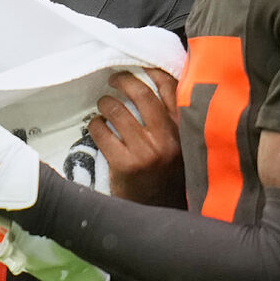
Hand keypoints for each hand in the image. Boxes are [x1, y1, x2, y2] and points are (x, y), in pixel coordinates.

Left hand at [89, 69, 185, 207]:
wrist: (160, 215)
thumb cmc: (169, 177)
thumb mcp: (182, 147)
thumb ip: (174, 122)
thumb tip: (154, 85)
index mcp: (184, 130)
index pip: (171, 88)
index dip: (153, 71)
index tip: (140, 66)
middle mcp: (168, 139)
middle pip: (141, 93)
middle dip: (123, 80)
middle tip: (114, 79)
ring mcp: (146, 152)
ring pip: (117, 110)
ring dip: (105, 103)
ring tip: (104, 106)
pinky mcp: (125, 165)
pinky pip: (102, 132)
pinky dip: (95, 125)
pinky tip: (98, 127)